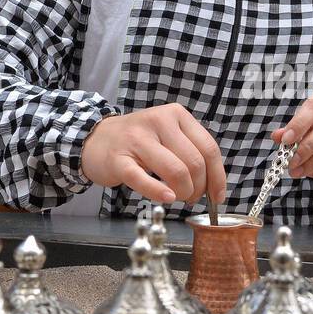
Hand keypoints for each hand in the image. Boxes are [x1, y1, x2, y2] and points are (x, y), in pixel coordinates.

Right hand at [81, 103, 226, 205]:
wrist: (95, 139)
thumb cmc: (138, 141)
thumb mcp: (168, 135)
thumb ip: (191, 152)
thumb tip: (213, 184)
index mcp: (176, 115)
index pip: (208, 148)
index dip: (217, 177)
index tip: (217, 196)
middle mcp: (159, 121)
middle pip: (194, 163)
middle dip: (198, 188)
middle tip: (190, 197)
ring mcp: (137, 139)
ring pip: (176, 172)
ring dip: (182, 193)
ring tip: (177, 197)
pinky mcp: (119, 159)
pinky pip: (144, 179)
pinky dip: (159, 192)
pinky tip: (166, 198)